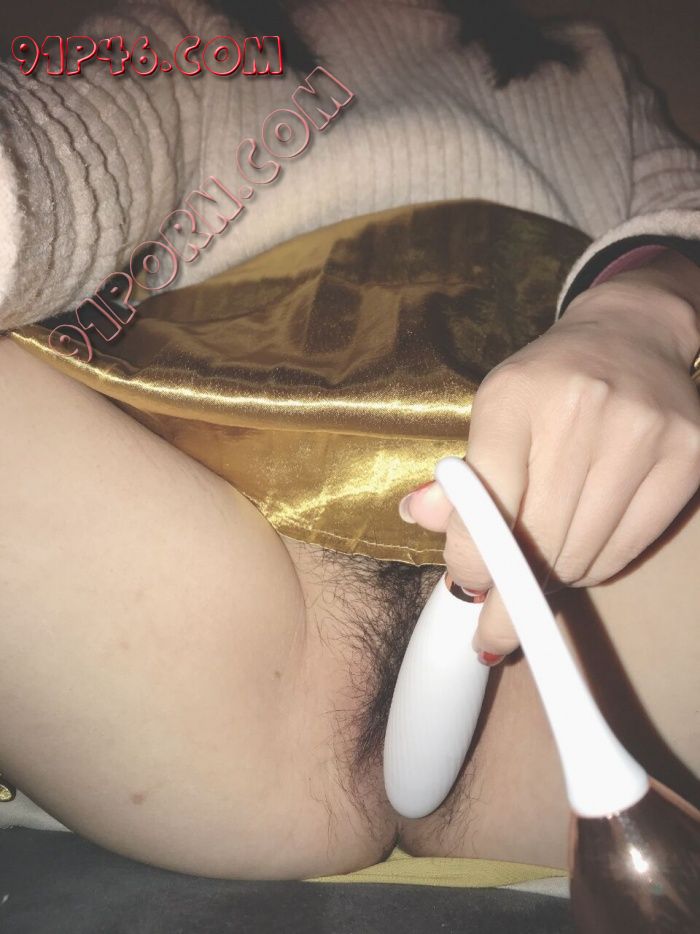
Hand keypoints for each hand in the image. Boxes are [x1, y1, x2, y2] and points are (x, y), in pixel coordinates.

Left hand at [399, 268, 699, 658]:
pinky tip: (579, 550)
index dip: (472, 560)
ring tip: (542, 564)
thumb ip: (460, 473)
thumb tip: (417, 515)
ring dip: (553, 578)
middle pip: (538, 540)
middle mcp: (581, 409)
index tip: (468, 588)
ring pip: (582, 555)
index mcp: (515, 397)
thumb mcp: (492, 411)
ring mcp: (642, 434)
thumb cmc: (547, 384)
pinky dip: (594, 567)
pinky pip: (626, 550)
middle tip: (498, 611)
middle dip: (509, 589)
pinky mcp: (687, 458)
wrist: (630, 337)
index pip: (486, 504)